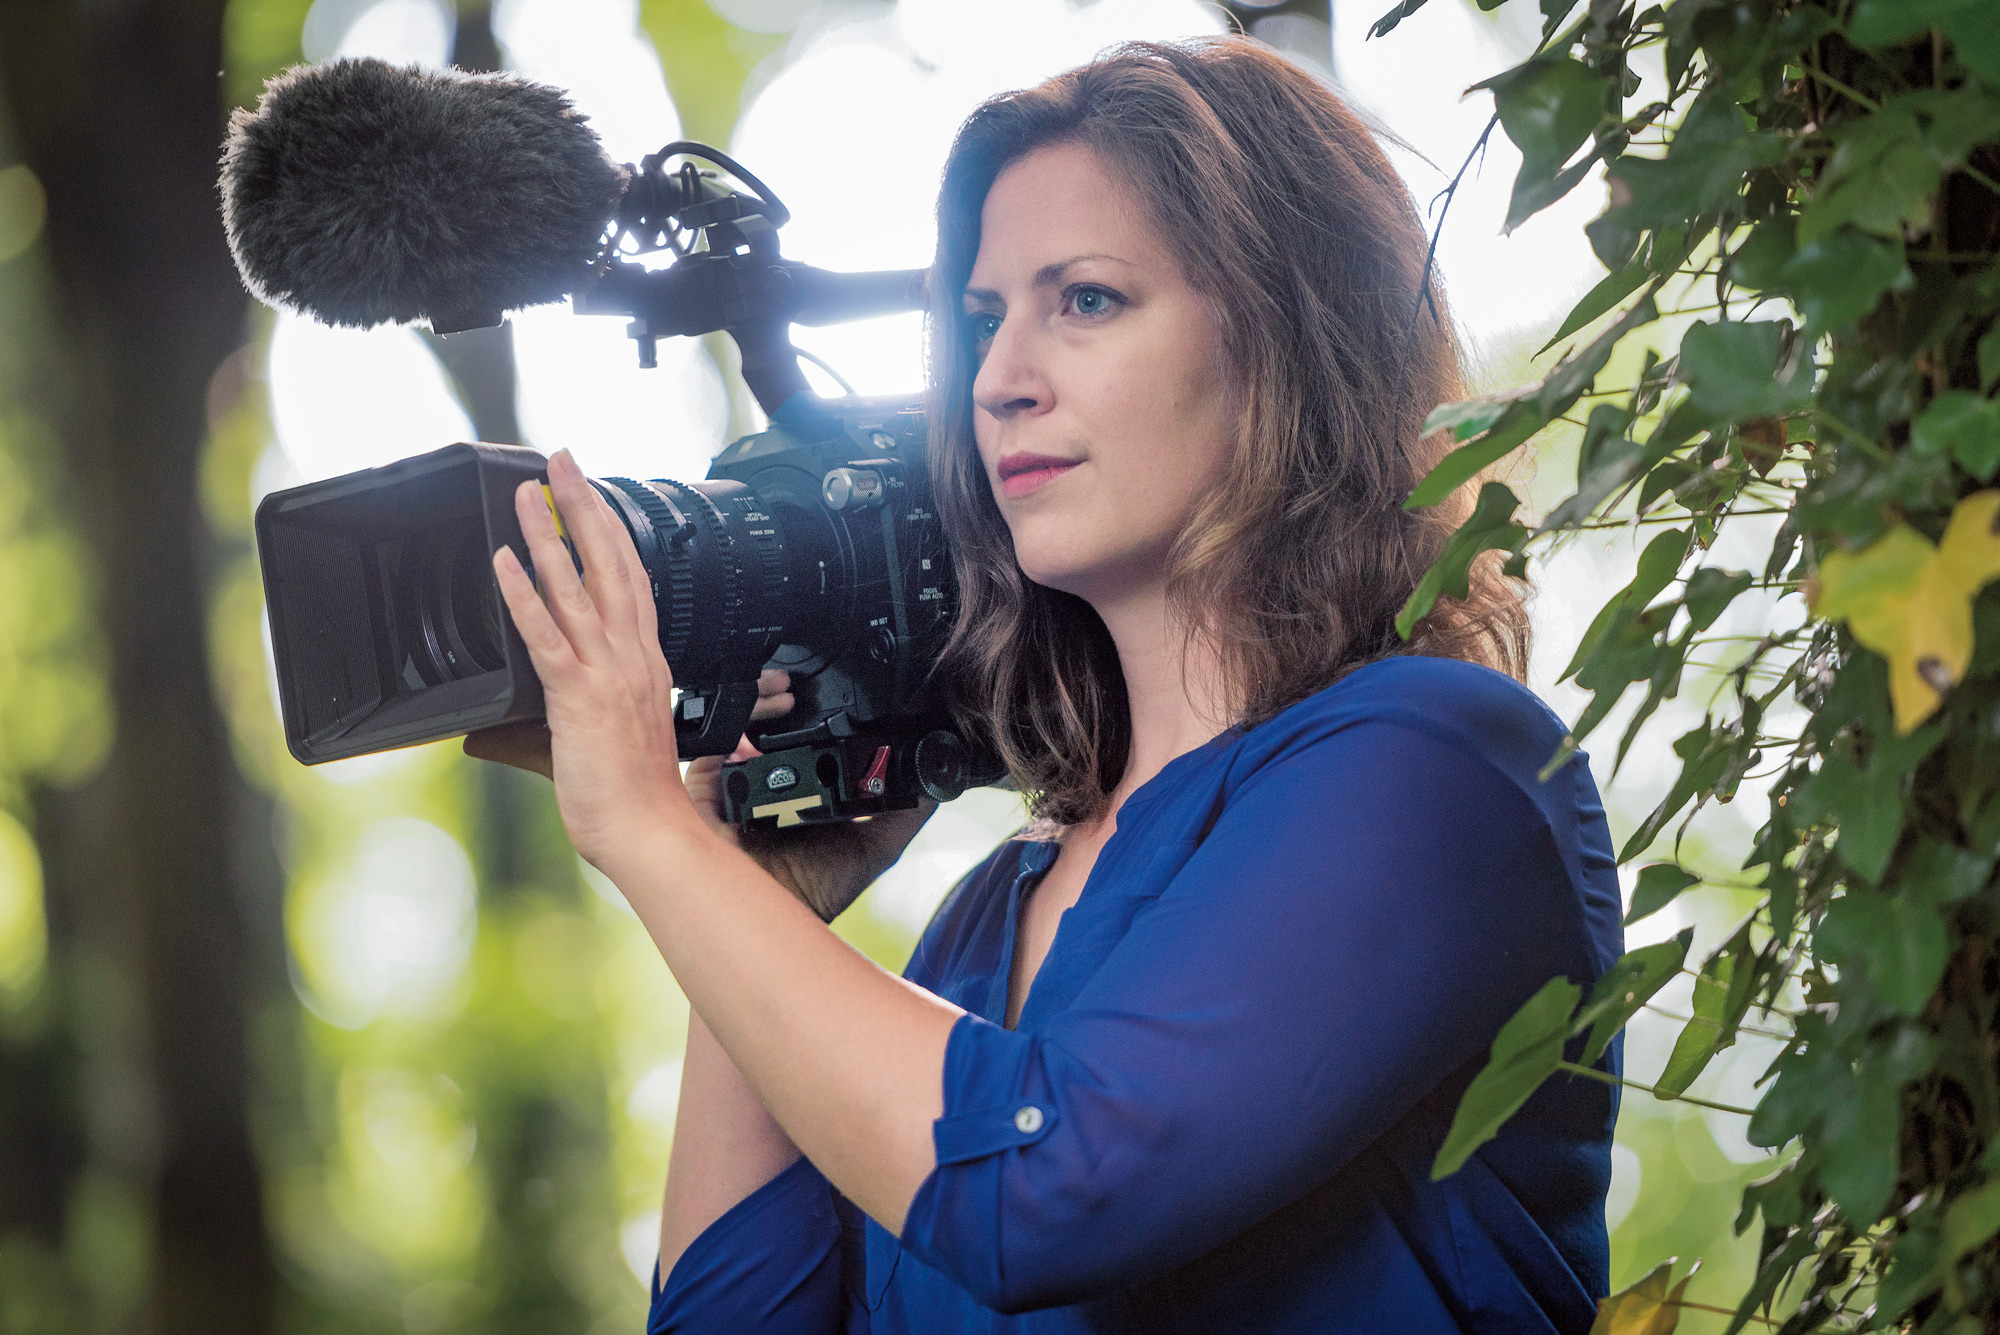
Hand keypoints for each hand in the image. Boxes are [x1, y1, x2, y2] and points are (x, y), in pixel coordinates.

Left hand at [482, 449, 698, 872]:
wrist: (651, 833)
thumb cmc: (636, 798)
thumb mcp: (601, 748)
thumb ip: (551, 728)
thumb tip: (492, 733)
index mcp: (645, 665)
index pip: (633, 582)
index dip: (614, 533)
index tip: (595, 496)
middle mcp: (632, 658)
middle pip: (611, 564)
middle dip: (587, 507)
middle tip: (565, 461)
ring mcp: (608, 673)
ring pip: (576, 587)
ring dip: (550, 534)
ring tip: (528, 493)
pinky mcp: (579, 697)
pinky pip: (547, 636)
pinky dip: (524, 594)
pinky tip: (505, 561)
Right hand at [684, 670, 935, 922]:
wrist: (769, 925)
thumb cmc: (811, 895)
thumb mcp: (871, 850)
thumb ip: (901, 817)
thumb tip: (933, 786)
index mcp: (794, 795)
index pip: (801, 744)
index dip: (814, 717)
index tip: (838, 694)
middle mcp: (759, 787)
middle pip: (766, 732)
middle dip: (781, 702)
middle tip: (802, 683)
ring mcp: (729, 787)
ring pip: (738, 730)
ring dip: (761, 703)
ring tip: (786, 691)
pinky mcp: (703, 791)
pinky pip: (712, 744)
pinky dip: (735, 722)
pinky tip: (763, 714)